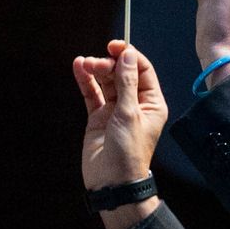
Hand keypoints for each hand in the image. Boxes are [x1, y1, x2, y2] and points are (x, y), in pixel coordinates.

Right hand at [72, 41, 166, 228]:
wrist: (112, 182)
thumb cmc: (128, 152)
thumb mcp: (130, 114)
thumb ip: (127, 83)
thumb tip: (128, 55)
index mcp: (151, 103)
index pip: (142, 71)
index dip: (129, 56)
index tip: (114, 46)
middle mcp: (134, 105)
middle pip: (121, 73)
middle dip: (108, 64)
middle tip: (96, 63)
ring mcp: (115, 111)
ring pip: (105, 82)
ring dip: (95, 70)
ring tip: (83, 63)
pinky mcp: (98, 118)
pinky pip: (92, 94)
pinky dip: (85, 81)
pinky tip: (78, 68)